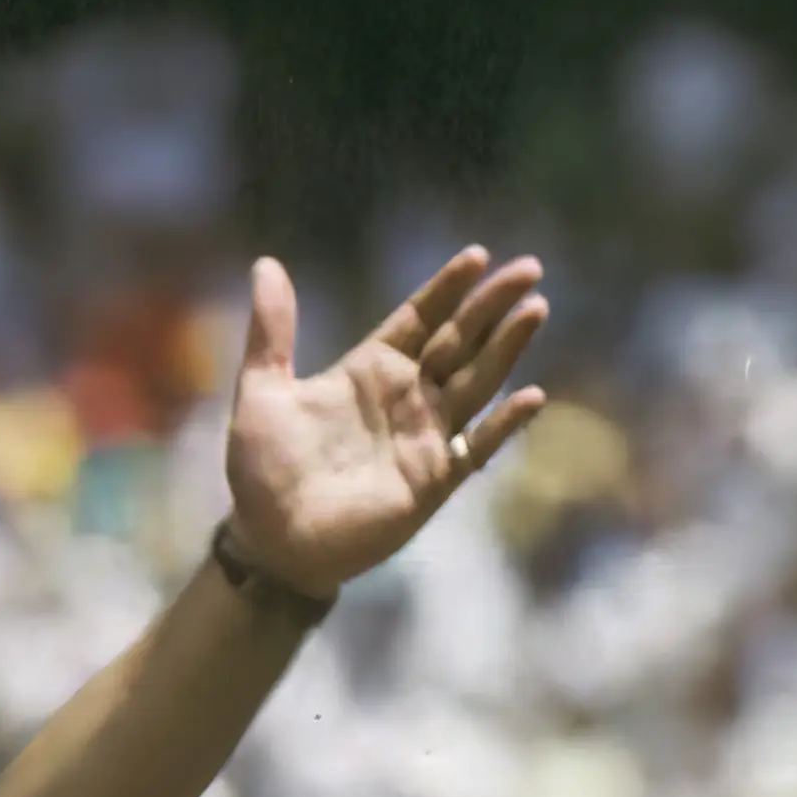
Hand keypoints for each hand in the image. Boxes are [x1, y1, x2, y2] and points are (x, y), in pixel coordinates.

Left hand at [223, 245, 548, 595]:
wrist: (270, 541)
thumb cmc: (262, 470)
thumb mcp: (261, 391)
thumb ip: (270, 331)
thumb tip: (265, 263)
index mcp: (368, 371)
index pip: (418, 319)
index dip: (446, 289)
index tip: (476, 255)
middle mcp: (405, 397)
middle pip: (457, 341)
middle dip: (490, 306)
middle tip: (528, 268)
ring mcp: (424, 437)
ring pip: (475, 382)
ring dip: (506, 348)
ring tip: (535, 309)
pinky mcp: (435, 479)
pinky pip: (476, 447)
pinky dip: (503, 424)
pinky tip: (531, 396)